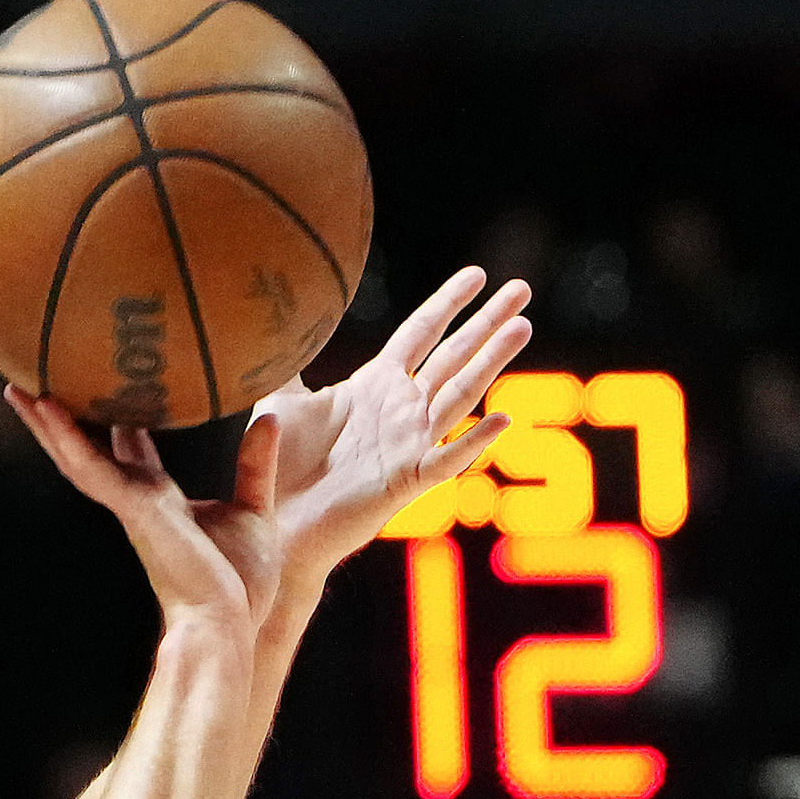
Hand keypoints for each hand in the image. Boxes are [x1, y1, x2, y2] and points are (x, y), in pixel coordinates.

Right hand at [2, 389, 280, 625]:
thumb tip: (268, 420)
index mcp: (162, 500)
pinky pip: (93, 467)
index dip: (112, 419)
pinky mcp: (132, 510)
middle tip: (33, 381)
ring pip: (77, 456)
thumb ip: (254, 466)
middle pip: (88, 450)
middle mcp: (138, 500)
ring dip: (46, 423)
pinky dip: (69, 438)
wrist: (227, 625)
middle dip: (59, 420)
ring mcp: (130, 505)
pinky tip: (49, 408)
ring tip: (16, 387)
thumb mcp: (254, 513)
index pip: (129, 451)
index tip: (102, 384)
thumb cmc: (240, 587)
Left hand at [248, 265, 534, 595]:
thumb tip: (282, 318)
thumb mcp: (280, 400)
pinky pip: (447, 459)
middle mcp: (401, 410)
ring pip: (460, 394)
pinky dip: (475, 441)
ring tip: (522, 328)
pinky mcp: (407, 481)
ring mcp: (409, 444)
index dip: (448, 303)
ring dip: (492, 361)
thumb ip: (288, 360)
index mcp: (376, 385)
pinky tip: (502, 419)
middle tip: (523, 288)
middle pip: (454, 355)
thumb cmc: (277, 466)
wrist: (276, 523)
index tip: (478, 275)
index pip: (421, 333)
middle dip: (488, 322)